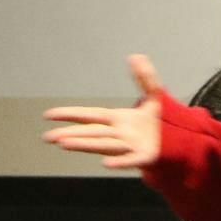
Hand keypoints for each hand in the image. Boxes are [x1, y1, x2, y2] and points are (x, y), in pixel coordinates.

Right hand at [43, 55, 165, 169]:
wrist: (172, 141)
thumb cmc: (154, 122)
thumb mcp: (153, 95)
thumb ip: (145, 77)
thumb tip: (136, 56)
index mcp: (116, 119)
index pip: (90, 115)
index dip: (70, 114)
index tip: (49, 115)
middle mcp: (117, 133)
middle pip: (91, 132)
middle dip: (70, 133)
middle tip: (47, 137)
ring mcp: (128, 146)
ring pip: (103, 144)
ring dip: (84, 144)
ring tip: (63, 144)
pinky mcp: (142, 157)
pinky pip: (129, 160)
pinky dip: (118, 162)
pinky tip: (105, 163)